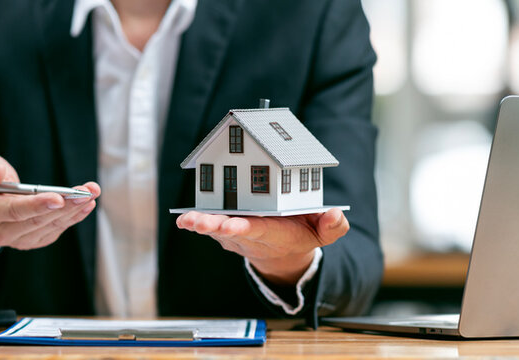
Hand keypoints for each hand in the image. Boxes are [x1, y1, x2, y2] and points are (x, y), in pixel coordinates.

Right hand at [0, 153, 99, 259]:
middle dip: (65, 205)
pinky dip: (73, 218)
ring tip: (92, 193)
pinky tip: (86, 205)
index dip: (36, 205)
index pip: (13, 211)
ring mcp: (19, 240)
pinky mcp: (33, 241)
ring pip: (50, 227)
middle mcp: (2, 232)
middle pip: (37, 221)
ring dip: (74, 211)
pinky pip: (56, 230)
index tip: (58, 198)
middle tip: (86, 192)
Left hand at [176, 209, 348, 285]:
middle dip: (215, 227)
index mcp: (275, 233)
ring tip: (187, 221)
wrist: (283, 252)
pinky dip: (197, 221)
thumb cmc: (302, 234)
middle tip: (199, 223)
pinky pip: (210, 224)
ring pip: (216, 229)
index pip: (258, 229)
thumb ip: (333, 226)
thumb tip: (335, 214)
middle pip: (231, 231)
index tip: (230, 224)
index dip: (243, 227)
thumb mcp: (324, 233)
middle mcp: (251, 235)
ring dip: (201, 225)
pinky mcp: (225, 228)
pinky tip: (183, 218)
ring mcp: (235, 233)